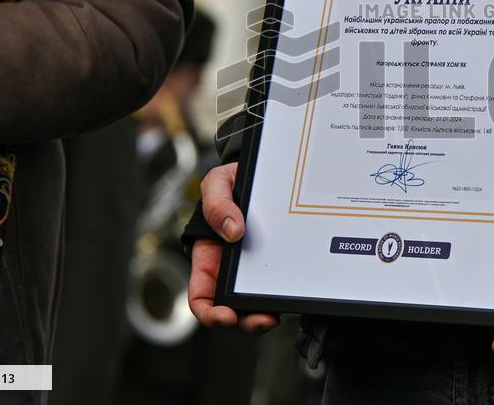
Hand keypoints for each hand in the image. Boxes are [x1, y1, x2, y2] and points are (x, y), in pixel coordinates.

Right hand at [187, 163, 280, 331]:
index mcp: (210, 258)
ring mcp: (255, 270)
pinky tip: (291, 294)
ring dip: (264, 316)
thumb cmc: (232, 182)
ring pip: (257, 304)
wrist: (262, 172)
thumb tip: (232, 231)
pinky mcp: (277, 263)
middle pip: (233, 309)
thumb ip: (217, 204)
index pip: (202, 297)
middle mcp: (232, 270)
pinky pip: (278, 287)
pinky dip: (283, 296)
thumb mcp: (218, 184)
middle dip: (245, 321)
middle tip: (262, 320)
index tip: (224, 316)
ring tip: (275, 315)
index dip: (210, 313)